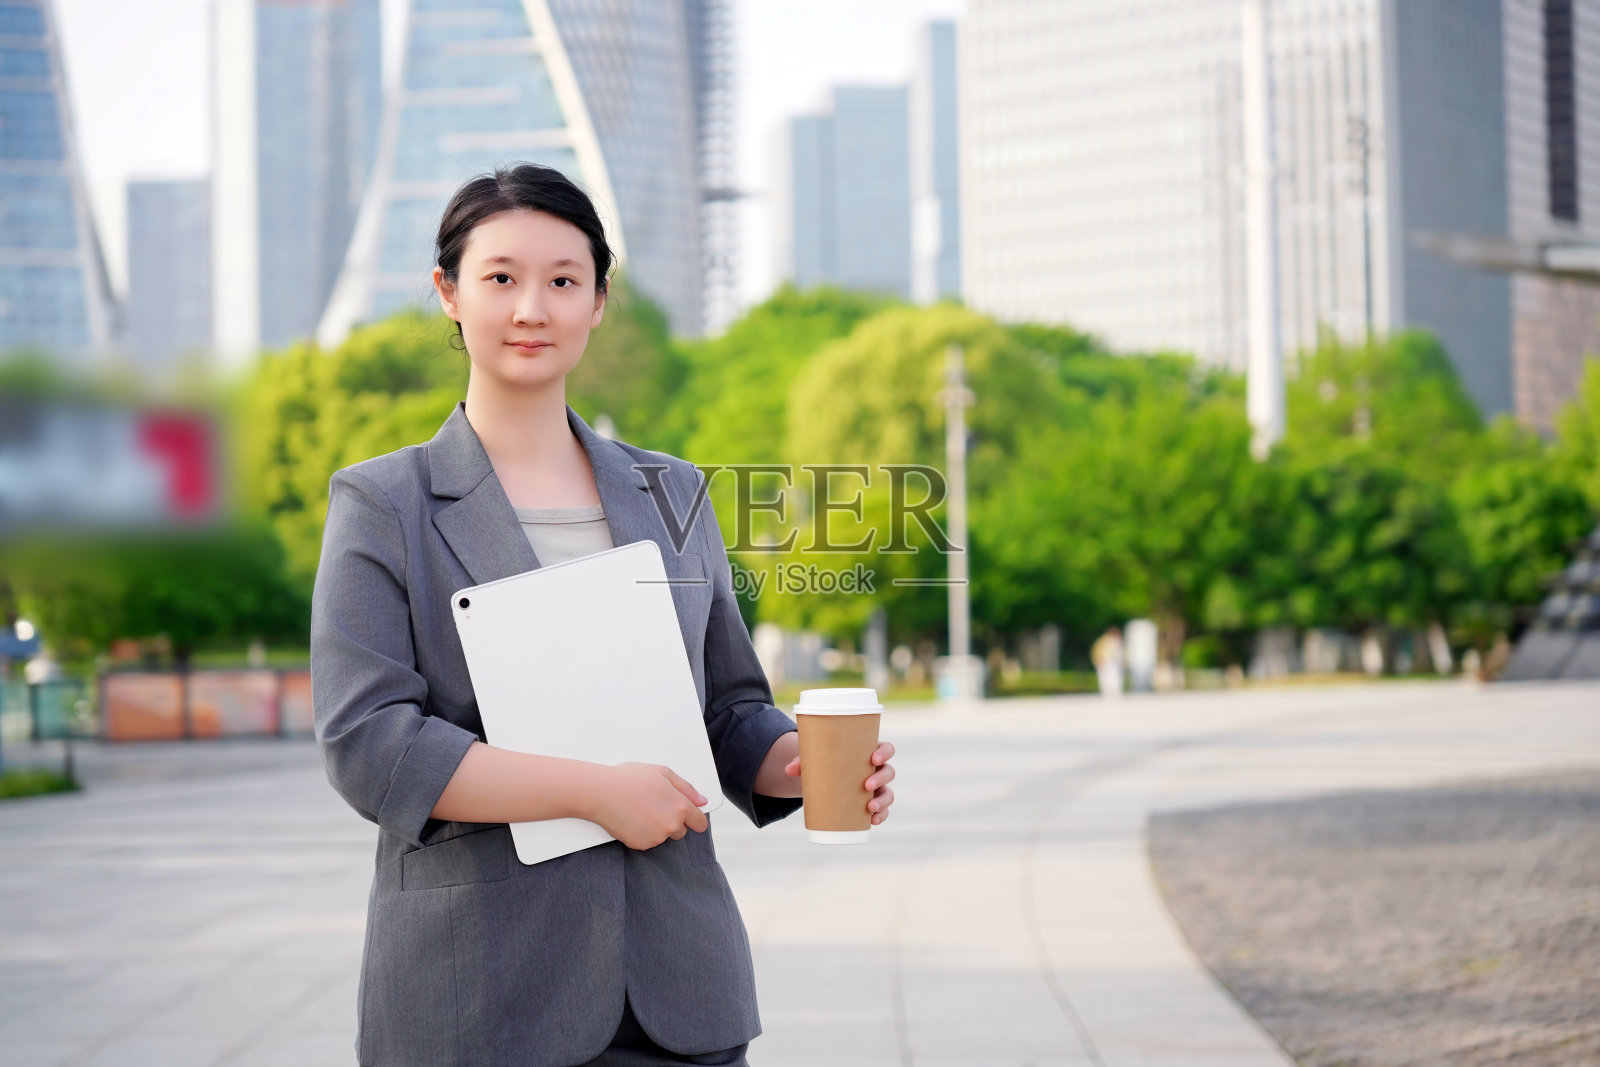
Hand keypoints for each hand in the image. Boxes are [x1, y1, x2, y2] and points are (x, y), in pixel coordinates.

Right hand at [588, 762, 709, 850]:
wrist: (601, 792)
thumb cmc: (630, 779)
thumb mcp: (663, 773)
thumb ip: (687, 789)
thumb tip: (702, 801)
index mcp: (680, 807)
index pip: (700, 823)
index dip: (695, 819)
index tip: (690, 818)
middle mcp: (671, 825)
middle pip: (681, 831)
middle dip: (673, 821)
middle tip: (654, 805)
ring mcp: (656, 837)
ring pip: (663, 836)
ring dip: (657, 827)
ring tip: (640, 809)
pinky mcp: (641, 845)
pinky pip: (648, 841)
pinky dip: (643, 833)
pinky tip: (632, 819)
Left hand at [784, 740, 896, 825]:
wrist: (823, 777)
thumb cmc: (824, 762)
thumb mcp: (815, 759)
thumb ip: (802, 762)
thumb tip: (788, 770)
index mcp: (868, 752)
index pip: (886, 749)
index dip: (885, 753)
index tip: (874, 759)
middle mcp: (876, 770)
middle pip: (889, 772)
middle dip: (881, 779)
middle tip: (866, 785)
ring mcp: (876, 788)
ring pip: (888, 793)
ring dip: (883, 801)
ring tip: (869, 808)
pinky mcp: (871, 803)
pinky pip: (883, 810)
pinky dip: (881, 815)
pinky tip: (873, 821)